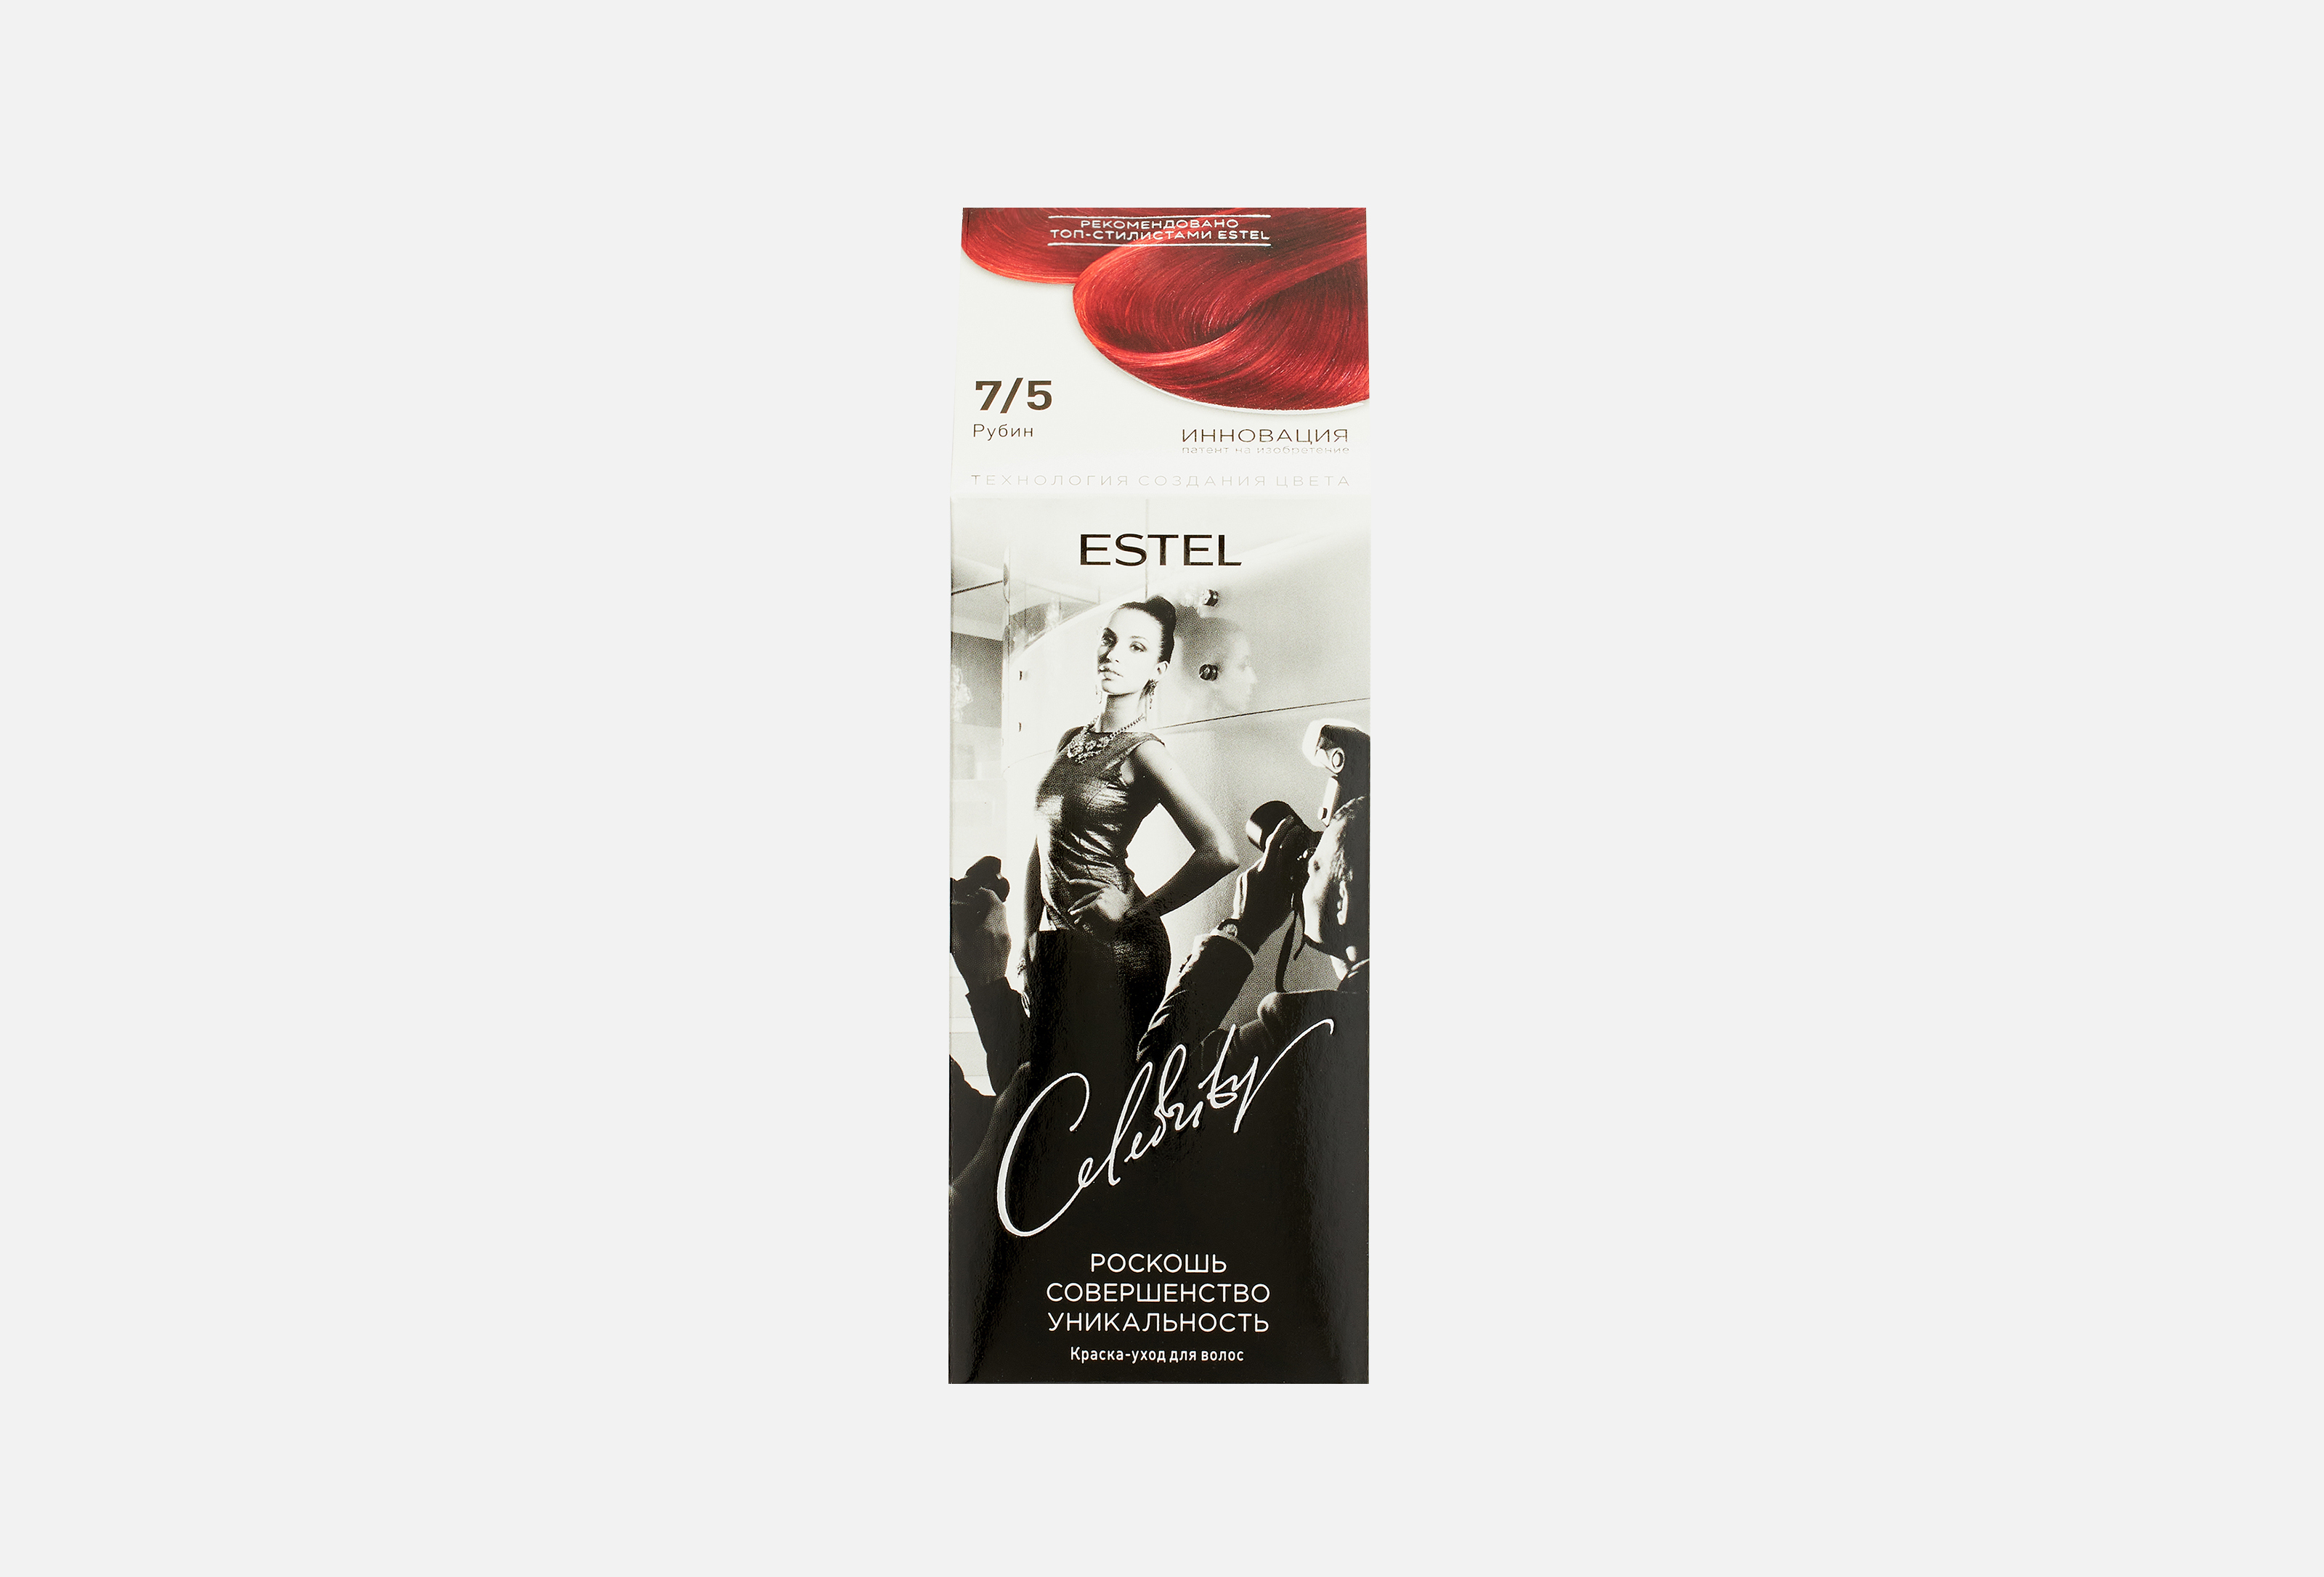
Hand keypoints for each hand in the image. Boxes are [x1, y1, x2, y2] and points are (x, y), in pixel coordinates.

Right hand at [948, 885, 1012, 988]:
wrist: (987, 985)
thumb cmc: (972, 967)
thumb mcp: (957, 943)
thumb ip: (955, 923)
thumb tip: (953, 909)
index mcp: (989, 928)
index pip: (993, 901)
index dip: (984, 893)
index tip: (976, 892)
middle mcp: (1001, 931)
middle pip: (1000, 906)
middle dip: (988, 900)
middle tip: (976, 900)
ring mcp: (1006, 937)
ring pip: (1003, 916)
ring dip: (992, 910)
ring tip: (978, 913)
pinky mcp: (1007, 944)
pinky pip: (1003, 925)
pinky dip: (995, 920)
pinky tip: (984, 926)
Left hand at [1073, 886, 1132, 936]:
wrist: (1130, 918)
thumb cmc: (1131, 909)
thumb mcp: (1130, 895)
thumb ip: (1129, 886)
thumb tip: (1131, 877)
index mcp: (1109, 886)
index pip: (1091, 883)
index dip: (1080, 882)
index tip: (1071, 882)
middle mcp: (1104, 889)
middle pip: (1087, 896)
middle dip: (1078, 902)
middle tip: (1071, 906)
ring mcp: (1100, 896)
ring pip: (1085, 903)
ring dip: (1077, 908)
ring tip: (1072, 912)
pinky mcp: (1097, 904)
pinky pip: (1085, 909)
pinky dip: (1079, 913)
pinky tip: (1074, 916)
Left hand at [1229, 818, 1304, 940]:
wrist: (1245, 930)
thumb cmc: (1269, 917)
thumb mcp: (1287, 899)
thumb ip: (1291, 880)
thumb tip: (1298, 866)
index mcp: (1268, 873)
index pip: (1276, 844)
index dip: (1284, 830)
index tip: (1292, 823)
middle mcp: (1255, 871)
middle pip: (1271, 853)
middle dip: (1282, 848)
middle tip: (1292, 844)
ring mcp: (1246, 875)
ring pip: (1263, 865)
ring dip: (1273, 866)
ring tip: (1280, 881)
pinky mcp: (1241, 880)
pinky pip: (1255, 873)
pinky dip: (1264, 876)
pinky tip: (1267, 889)